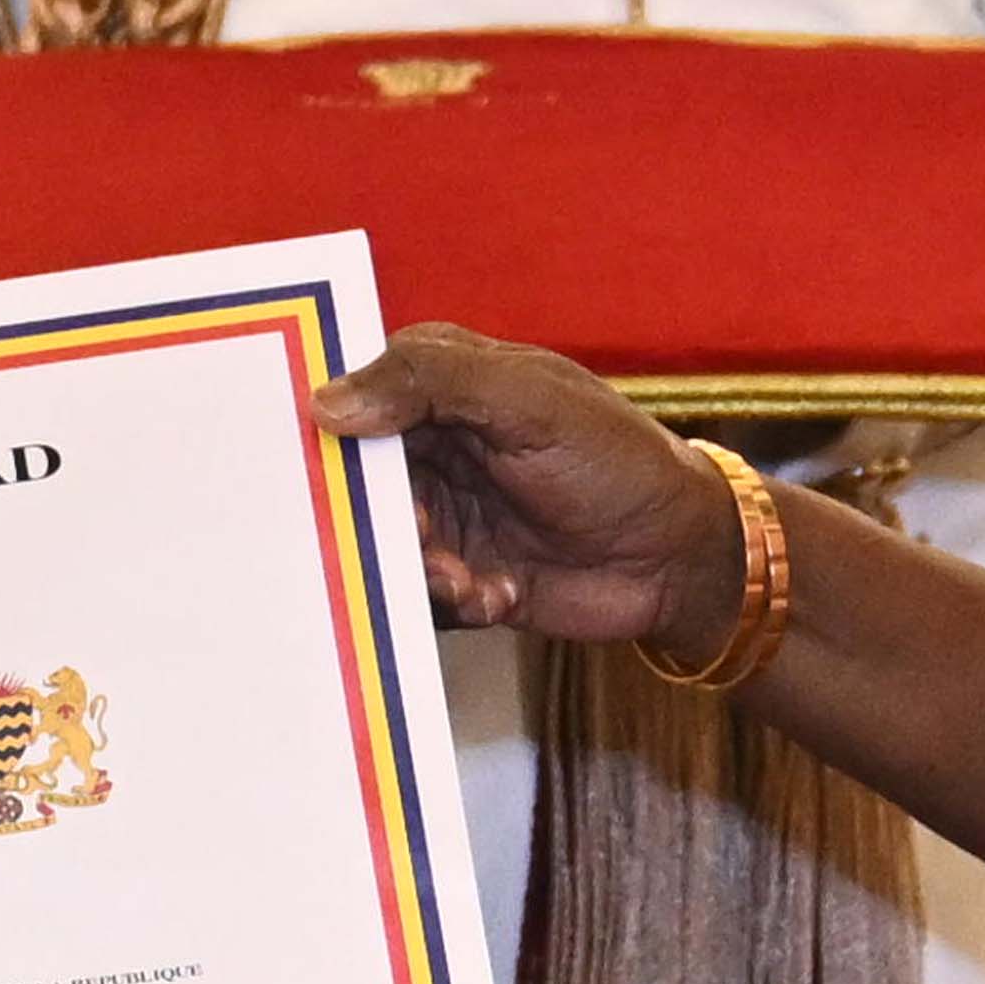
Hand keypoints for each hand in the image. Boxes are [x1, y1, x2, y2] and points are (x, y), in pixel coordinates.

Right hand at [305, 325, 755, 647]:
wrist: (678, 558)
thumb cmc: (616, 460)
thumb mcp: (528, 401)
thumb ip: (431, 382)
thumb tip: (327, 402)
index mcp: (442, 387)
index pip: (354, 392)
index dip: (326, 423)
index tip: (307, 457)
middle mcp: (434, 450)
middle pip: (354, 480)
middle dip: (370, 516)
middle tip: (416, 531)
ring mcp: (446, 516)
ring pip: (379, 545)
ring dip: (416, 567)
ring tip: (465, 577)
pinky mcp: (458, 576)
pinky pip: (415, 596)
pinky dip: (447, 602)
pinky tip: (496, 595)